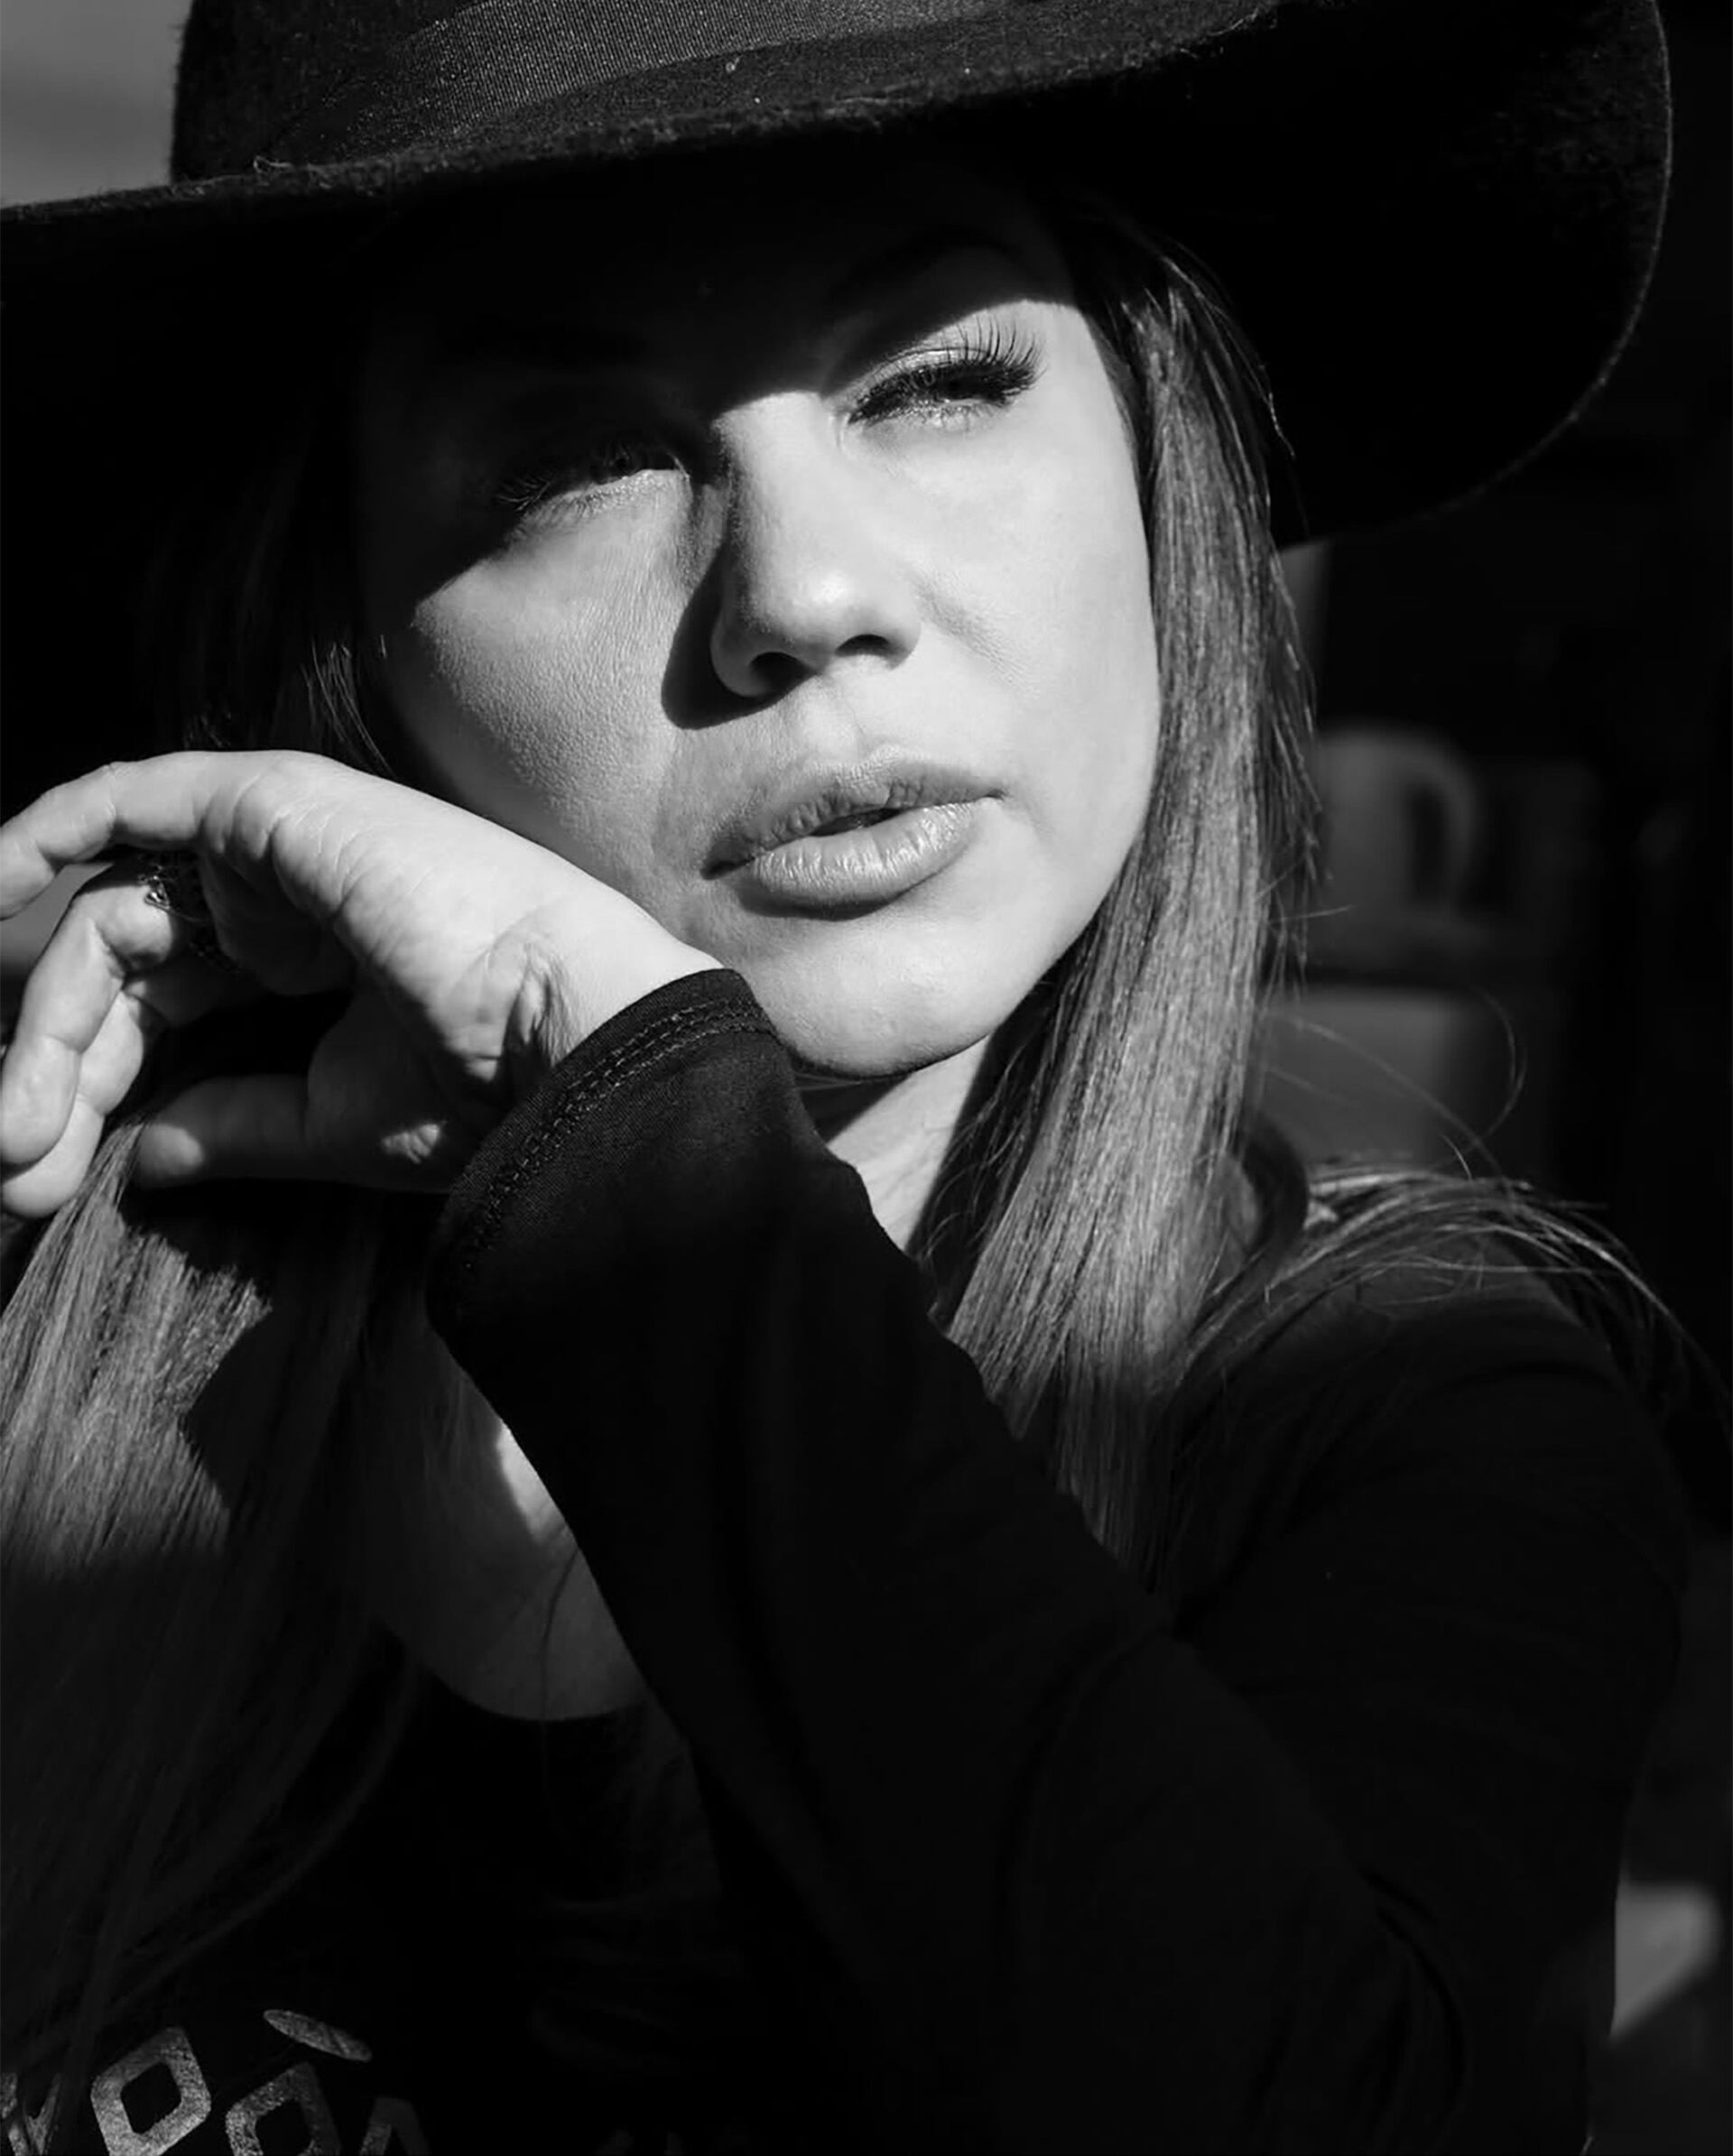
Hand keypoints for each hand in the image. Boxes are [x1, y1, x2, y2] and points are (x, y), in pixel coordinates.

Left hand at [0, 751, 720, 1215]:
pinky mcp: (268, 804)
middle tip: (10, 1161)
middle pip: (125, 964)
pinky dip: (41, 837)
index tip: (38, 1172)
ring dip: (44, 1014)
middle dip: (53, 1060)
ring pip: (115, 912)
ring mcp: (277, 840)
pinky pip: (121, 803)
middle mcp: (289, 889)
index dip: (92, 1079)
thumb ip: (237, 1126)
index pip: (166, 1003)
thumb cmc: (489, 1083)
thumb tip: (144, 1159)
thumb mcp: (338, 1120)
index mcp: (316, 954)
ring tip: (12, 1120)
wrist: (571, 1037)